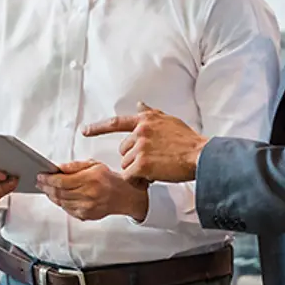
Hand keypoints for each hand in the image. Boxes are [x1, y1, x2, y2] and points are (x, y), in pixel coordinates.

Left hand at [36, 160, 148, 221]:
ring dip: (50, 195)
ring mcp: (87, 206)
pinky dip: (60, 202)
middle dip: (46, 187)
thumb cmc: (109, 179)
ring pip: (61, 202)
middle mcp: (89, 194)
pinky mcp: (86, 215)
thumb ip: (75, 166)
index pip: (62, 181)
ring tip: (45, 188)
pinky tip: (57, 196)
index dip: (48, 179)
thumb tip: (58, 167)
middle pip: (59, 192)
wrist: (124, 196)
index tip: (40, 175)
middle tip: (39, 182)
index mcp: (90, 179)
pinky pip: (67, 209)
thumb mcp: (94, 165)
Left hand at [81, 103, 207, 182]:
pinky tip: (152, 177)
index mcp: (145, 120)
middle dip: (134, 158)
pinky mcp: (142, 163)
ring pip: (126, 164)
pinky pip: (130, 176)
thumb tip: (140, 104)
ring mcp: (140, 147)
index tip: (85, 131)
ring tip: (157, 167)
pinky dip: (138, 180)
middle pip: (123, 150)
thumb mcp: (169, 121)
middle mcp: (140, 131)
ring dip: (138, 170)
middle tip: (153, 161)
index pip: (116, 122)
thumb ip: (152, 113)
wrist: (200, 155)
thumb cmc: (188, 141)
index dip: (98, 127)